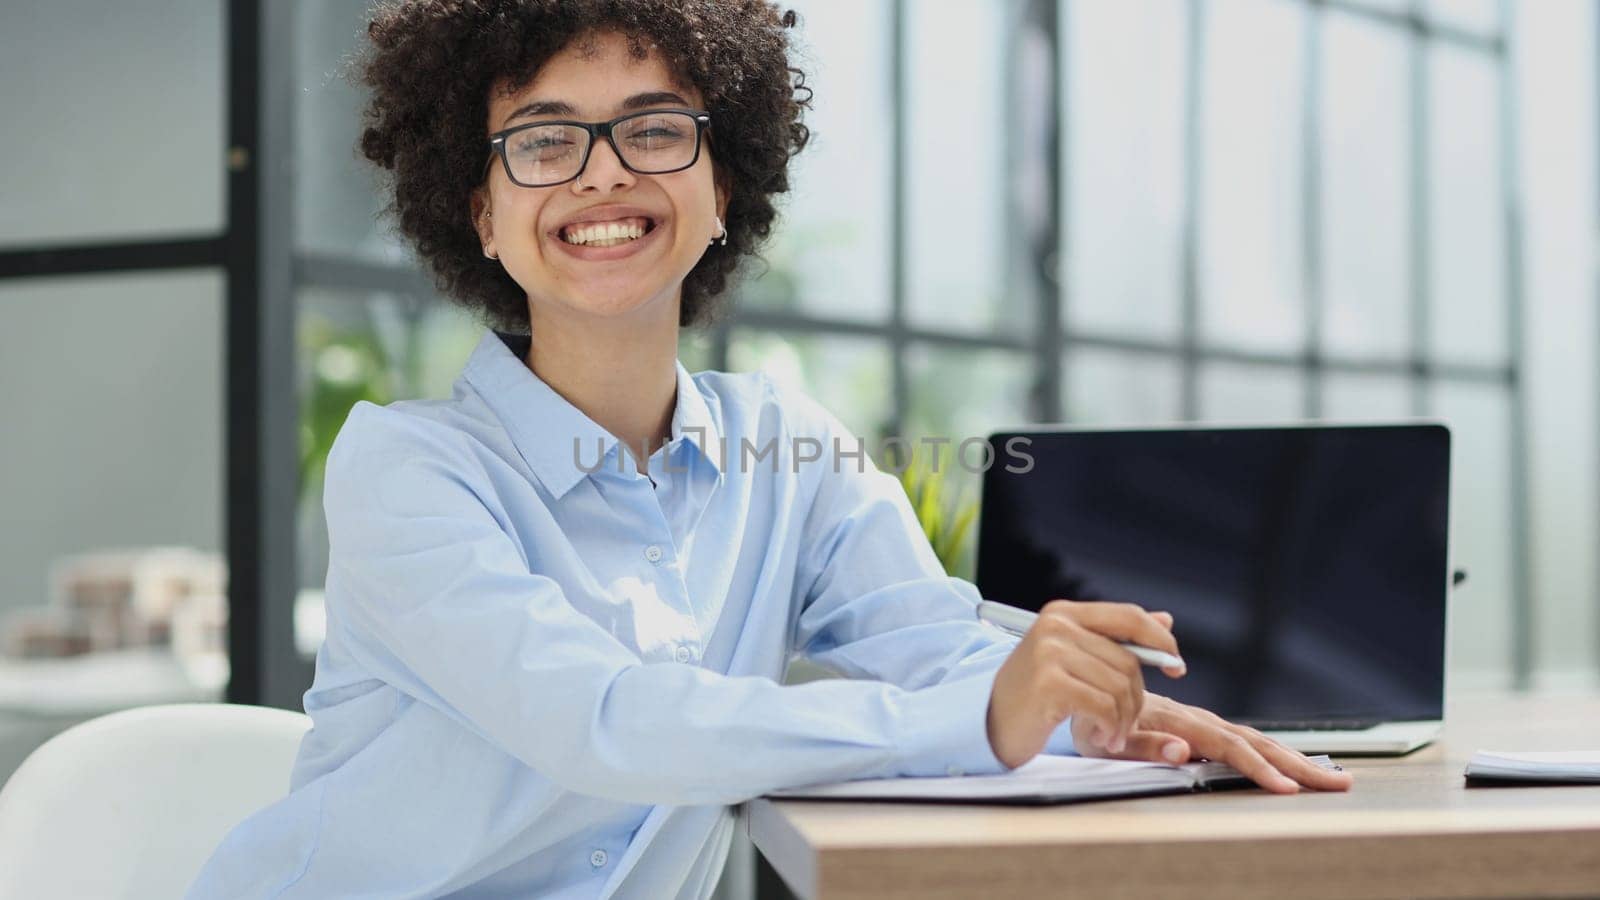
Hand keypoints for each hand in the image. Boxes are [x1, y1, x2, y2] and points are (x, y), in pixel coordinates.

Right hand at [986, 600, 1184, 768]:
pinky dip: (1110, 727)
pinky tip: (1100, 737)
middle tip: (1124, 723)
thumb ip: (1116, 639)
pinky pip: (1104, 706)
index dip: (1161, 641)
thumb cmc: (1034, 695)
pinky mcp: (1049, 683)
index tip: (1177, 668)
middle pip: (1129, 660)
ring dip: (1123, 719)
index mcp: (1064, 613)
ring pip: (1120, 686)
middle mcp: (1056, 626)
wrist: (989, 723)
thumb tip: (1166, 619)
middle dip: (1136, 699)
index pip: (1129, 616)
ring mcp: (1050, 653)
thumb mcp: (1074, 659)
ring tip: (1110, 733)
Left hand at [1072, 692, 1355, 793]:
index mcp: (1180, 722)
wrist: (1082, 690)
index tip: (1290, 788)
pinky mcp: (1198, 729)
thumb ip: (1145, 745)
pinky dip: (1269, 753)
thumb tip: (1184, 753)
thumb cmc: (1092, 720)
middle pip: (1256, 742)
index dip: (1260, 768)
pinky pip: (1240, 741)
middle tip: (1339, 780)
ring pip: (1254, 741)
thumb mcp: (1108, 737)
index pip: (1230, 747)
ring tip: (1330, 775)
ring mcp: (1200, 724)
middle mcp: (1196, 720)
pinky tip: (1288, 764)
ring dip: (1292, 758)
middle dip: (1298, 763)